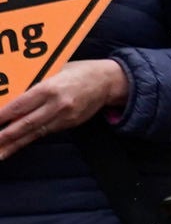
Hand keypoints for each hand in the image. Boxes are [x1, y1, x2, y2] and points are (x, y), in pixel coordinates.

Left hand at [0, 58, 128, 160]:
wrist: (108, 81)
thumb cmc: (77, 71)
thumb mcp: (54, 70)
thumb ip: (34, 83)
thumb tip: (10, 96)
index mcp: (50, 88)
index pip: (20, 105)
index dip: (2, 116)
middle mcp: (57, 105)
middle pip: (26, 124)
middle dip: (6, 136)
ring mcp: (64, 117)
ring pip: (34, 133)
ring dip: (15, 144)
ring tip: (0, 154)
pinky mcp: (69, 124)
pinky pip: (45, 132)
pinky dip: (29, 139)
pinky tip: (17, 145)